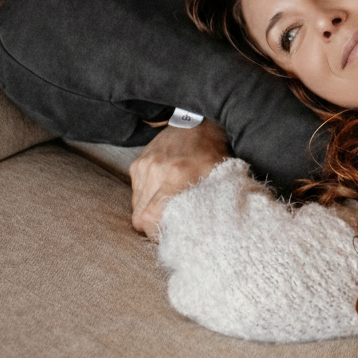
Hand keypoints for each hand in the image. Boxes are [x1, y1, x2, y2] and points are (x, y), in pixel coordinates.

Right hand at [129, 120, 229, 238]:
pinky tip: (163, 192)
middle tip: (171, 227)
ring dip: (149, 213)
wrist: (200, 120)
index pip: (151, 217)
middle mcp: (156, 169)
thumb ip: (214, 200)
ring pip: (136, 207)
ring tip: (168, 208)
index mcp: (177, 174)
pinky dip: (146, 199)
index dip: (157, 233)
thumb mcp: (221, 175)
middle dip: (153, 228)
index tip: (173, 237)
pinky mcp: (137, 164)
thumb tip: (215, 228)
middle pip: (140, 217)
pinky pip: (135, 193)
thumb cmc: (214, 150)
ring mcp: (144, 165)